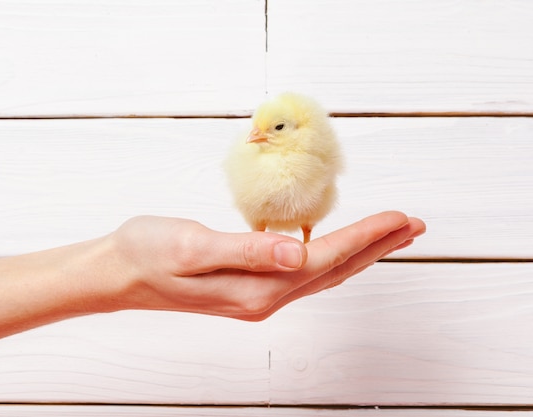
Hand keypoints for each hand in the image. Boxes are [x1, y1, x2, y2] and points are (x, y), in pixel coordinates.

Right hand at [105, 211, 425, 320]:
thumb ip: (246, 250)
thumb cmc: (147, 252)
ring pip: (324, 273)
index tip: (401, 218)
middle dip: (377, 247)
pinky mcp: (250, 288)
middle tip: (414, 226)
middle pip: (334, 270)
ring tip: (390, 235)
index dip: (366, 238)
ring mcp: (258, 296)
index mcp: (255, 288)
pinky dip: (331, 257)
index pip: (325, 260)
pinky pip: (305, 274)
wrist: (118, 273)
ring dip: (360, 253)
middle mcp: (264, 298)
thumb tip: (296, 253)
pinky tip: (337, 248)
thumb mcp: (191, 246)